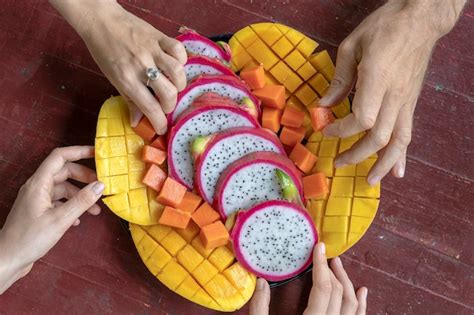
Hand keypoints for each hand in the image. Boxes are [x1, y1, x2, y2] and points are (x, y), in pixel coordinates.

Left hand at [0, 146, 103, 293]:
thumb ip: (82, 201)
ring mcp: (37, 199)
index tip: (97, 153)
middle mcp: (37, 187)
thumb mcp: (60, 219)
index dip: (78, 151)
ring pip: (63, 188)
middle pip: (64, 172)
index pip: (60, 157)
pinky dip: (71, 206)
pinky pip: (59, 201)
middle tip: (101, 186)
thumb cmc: (29, 239)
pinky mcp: (38, 211)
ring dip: (80, 195)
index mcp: (39, 184)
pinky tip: (79, 219)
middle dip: (84, 177)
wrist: (8, 259)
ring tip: (95, 209)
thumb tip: (100, 185)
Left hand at [49, 0, 187, 133]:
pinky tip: (175, 64)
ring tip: (173, 86)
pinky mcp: (158, 36)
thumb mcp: (113, 79)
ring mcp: (151, 50)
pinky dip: (181, 59)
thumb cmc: (105, 51)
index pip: (150, 108)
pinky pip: (178, 49)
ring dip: (179, 84)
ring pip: (178, 72)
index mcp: (127, 80)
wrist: (100, 21)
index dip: (159, 123)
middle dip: (170, 105)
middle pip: (169, 93)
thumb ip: (129, 100)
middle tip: (165, 105)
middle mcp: (141, 66)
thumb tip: (138, 122)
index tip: (162, 128)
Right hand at [249, 243, 366, 314]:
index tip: (318, 248)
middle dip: (333, 270)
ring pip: (353, 305)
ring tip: (340, 266)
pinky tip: (362, 292)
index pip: (322, 288)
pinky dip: (362, 304)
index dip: (321, 265)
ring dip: (348, 283)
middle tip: (325, 255)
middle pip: (339, 293)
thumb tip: (261, 282)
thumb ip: (260, 309)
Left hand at [319, 0, 464, 184]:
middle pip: (378, 137)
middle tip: (338, 163)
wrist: (420, 19)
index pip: (361, 119)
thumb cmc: (385, 27)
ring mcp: (406, 101)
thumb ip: (339, 80)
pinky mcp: (411, 102)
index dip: (341, 130)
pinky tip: (398, 172)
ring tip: (370, 181)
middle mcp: (395, 96)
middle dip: (356, 155)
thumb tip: (324, 105)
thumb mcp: (352, 46)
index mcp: (377, 80)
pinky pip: (408, 133)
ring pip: (398, 142)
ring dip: (383, 164)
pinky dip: (403, 155)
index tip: (325, 130)